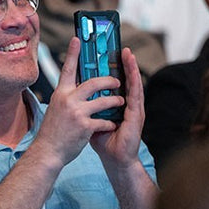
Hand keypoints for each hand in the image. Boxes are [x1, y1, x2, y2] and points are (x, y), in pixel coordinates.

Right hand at [35, 37, 123, 164]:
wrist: (48, 152)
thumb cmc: (53, 131)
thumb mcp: (56, 108)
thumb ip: (67, 96)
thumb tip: (77, 86)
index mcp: (60, 93)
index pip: (67, 68)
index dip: (73, 53)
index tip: (77, 38)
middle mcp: (68, 100)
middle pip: (93, 82)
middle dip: (108, 80)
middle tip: (116, 80)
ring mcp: (77, 113)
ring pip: (103, 100)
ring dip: (115, 100)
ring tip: (120, 101)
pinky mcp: (85, 126)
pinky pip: (104, 120)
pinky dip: (110, 122)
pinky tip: (112, 124)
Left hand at [90, 46, 144, 167]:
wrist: (115, 160)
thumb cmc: (104, 141)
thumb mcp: (91, 119)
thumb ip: (86, 107)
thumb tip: (72, 96)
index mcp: (114, 103)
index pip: (114, 82)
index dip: (113, 67)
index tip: (109, 53)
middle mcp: (125, 103)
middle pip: (125, 79)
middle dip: (124, 63)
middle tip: (121, 48)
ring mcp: (132, 109)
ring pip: (133, 84)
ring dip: (131, 69)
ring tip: (128, 55)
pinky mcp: (136, 116)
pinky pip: (136, 96)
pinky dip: (135, 84)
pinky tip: (133, 74)